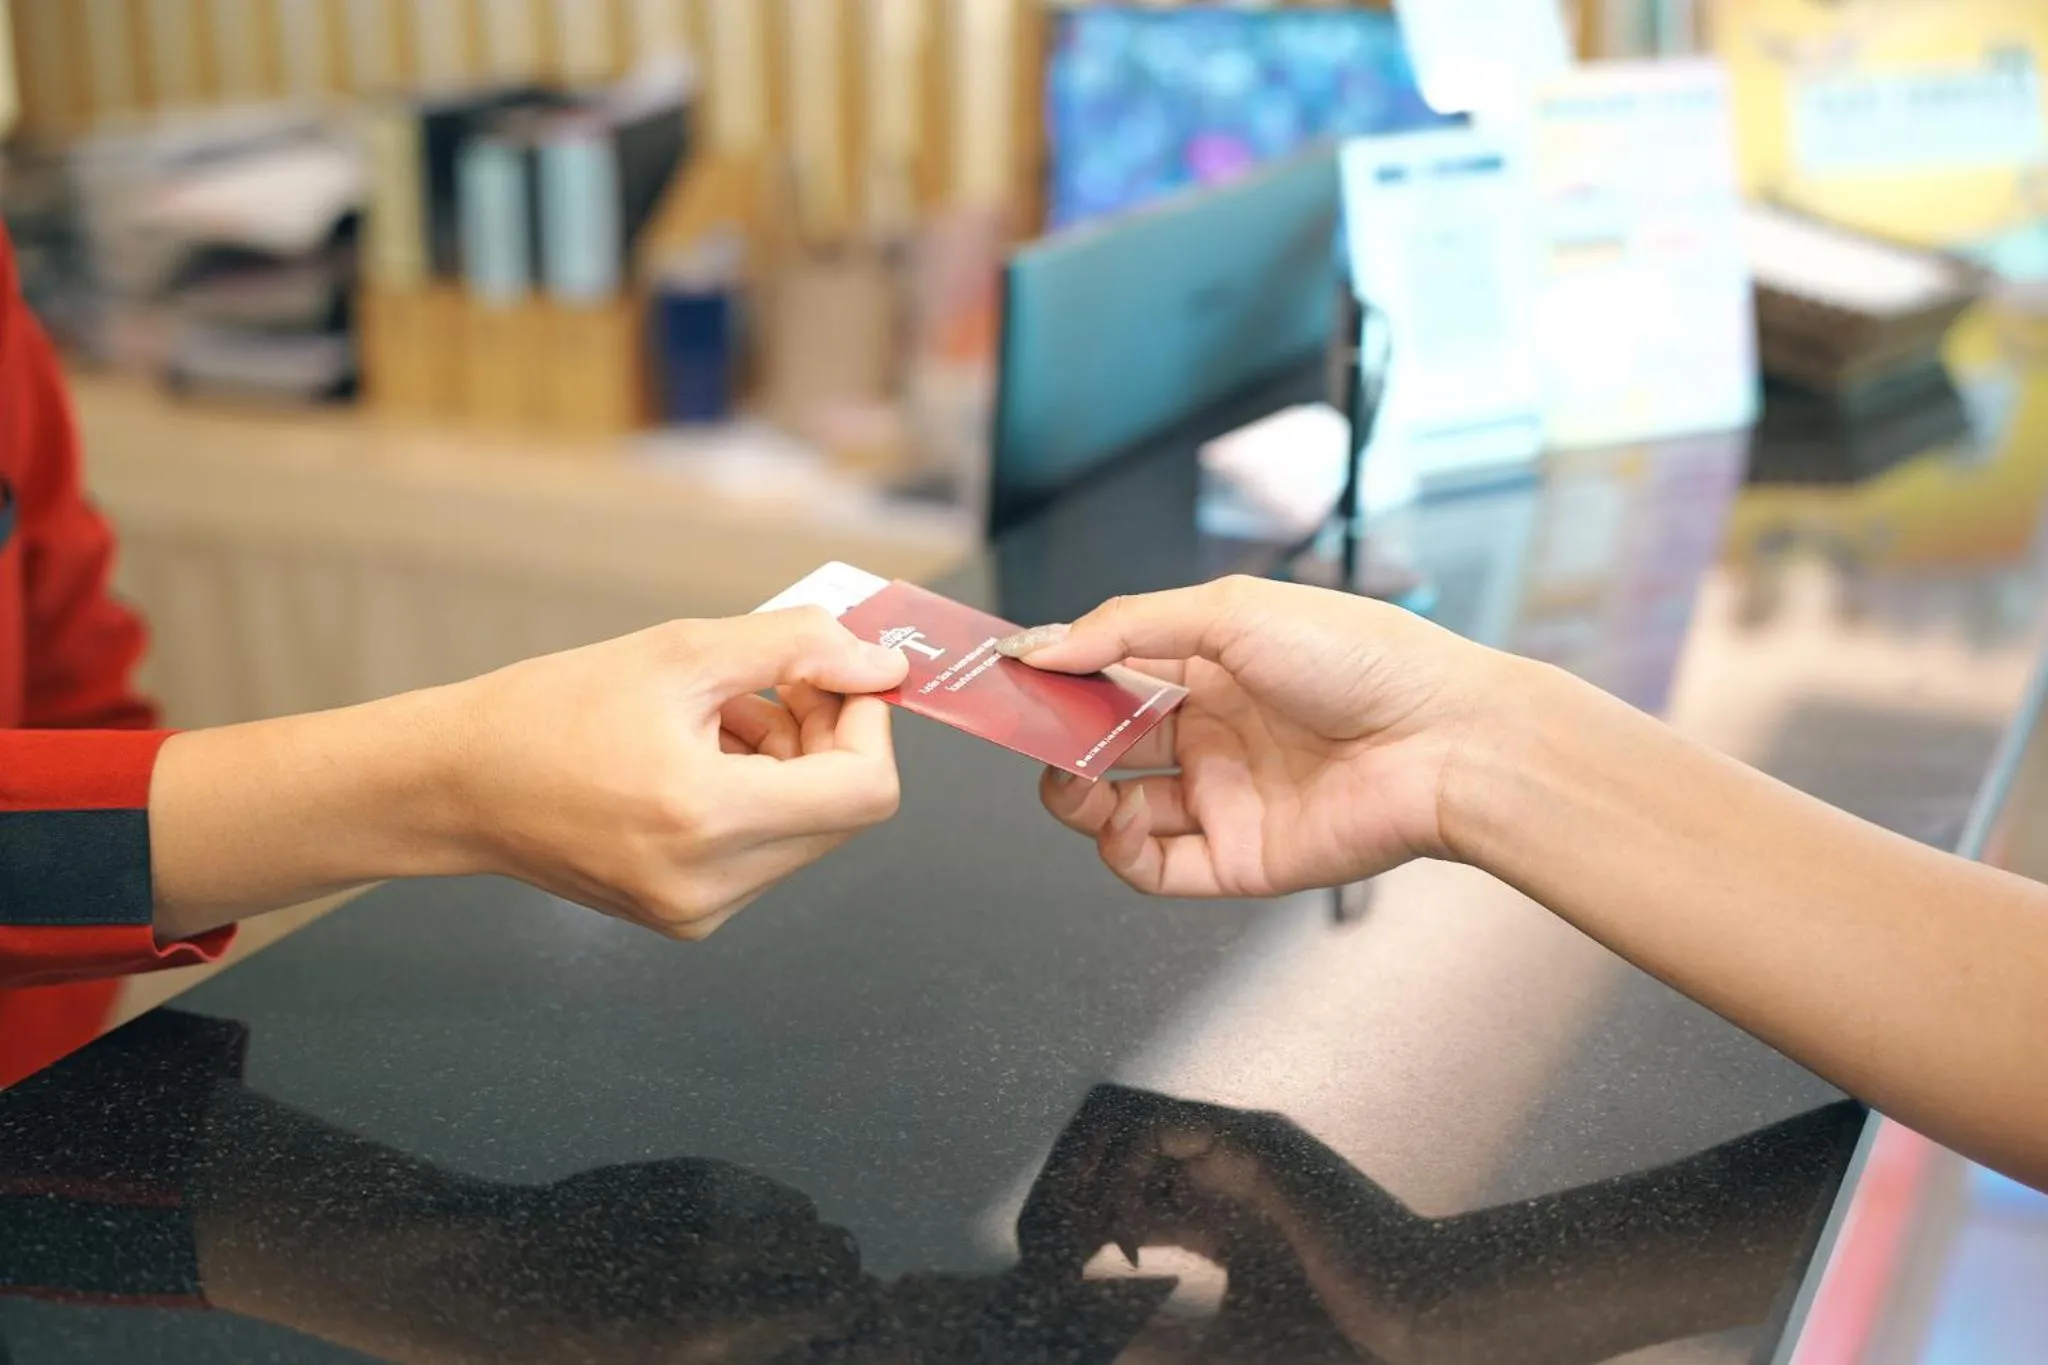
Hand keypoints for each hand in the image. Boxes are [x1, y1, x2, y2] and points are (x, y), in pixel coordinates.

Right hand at [453, 608, 907, 938]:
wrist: (456, 786)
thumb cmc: (549, 712)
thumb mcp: (679, 651)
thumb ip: (793, 646)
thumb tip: (880, 661)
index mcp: (706, 819)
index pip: (865, 790)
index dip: (869, 722)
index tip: (839, 673)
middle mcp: (710, 883)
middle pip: (843, 811)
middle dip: (826, 736)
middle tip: (773, 682)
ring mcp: (700, 911)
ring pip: (808, 829)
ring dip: (787, 762)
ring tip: (714, 716)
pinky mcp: (687, 917)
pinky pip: (764, 850)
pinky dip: (753, 792)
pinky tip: (695, 756)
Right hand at [1000, 576, 1503, 897]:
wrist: (1447, 740)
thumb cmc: (1362, 659)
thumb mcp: (1232, 612)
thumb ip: (1127, 627)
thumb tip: (1042, 643)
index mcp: (1212, 668)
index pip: (1111, 675)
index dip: (1060, 678)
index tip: (1013, 677)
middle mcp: (1214, 735)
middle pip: (1105, 746)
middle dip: (1058, 740)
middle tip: (1032, 732)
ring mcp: (1224, 798)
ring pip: (1118, 809)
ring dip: (1077, 796)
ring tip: (1070, 780)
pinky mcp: (1240, 859)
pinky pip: (1156, 868)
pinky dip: (1119, 852)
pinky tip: (1113, 825)